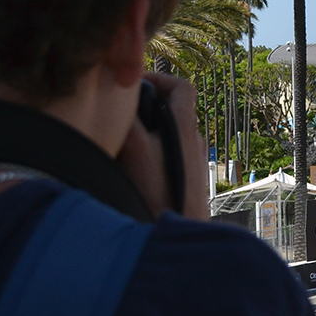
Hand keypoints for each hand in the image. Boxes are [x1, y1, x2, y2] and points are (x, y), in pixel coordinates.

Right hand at [118, 73, 207, 220]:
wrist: (178, 237)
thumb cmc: (157, 195)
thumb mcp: (135, 148)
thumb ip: (130, 117)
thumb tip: (121, 94)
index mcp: (185, 127)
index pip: (182, 87)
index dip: (159, 79)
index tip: (135, 84)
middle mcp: (195, 141)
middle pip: (172, 110)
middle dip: (146, 106)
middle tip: (120, 112)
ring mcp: (195, 161)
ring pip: (169, 134)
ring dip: (147, 131)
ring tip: (122, 141)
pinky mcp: (189, 180)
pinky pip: (169, 155)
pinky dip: (152, 152)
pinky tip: (132, 168)